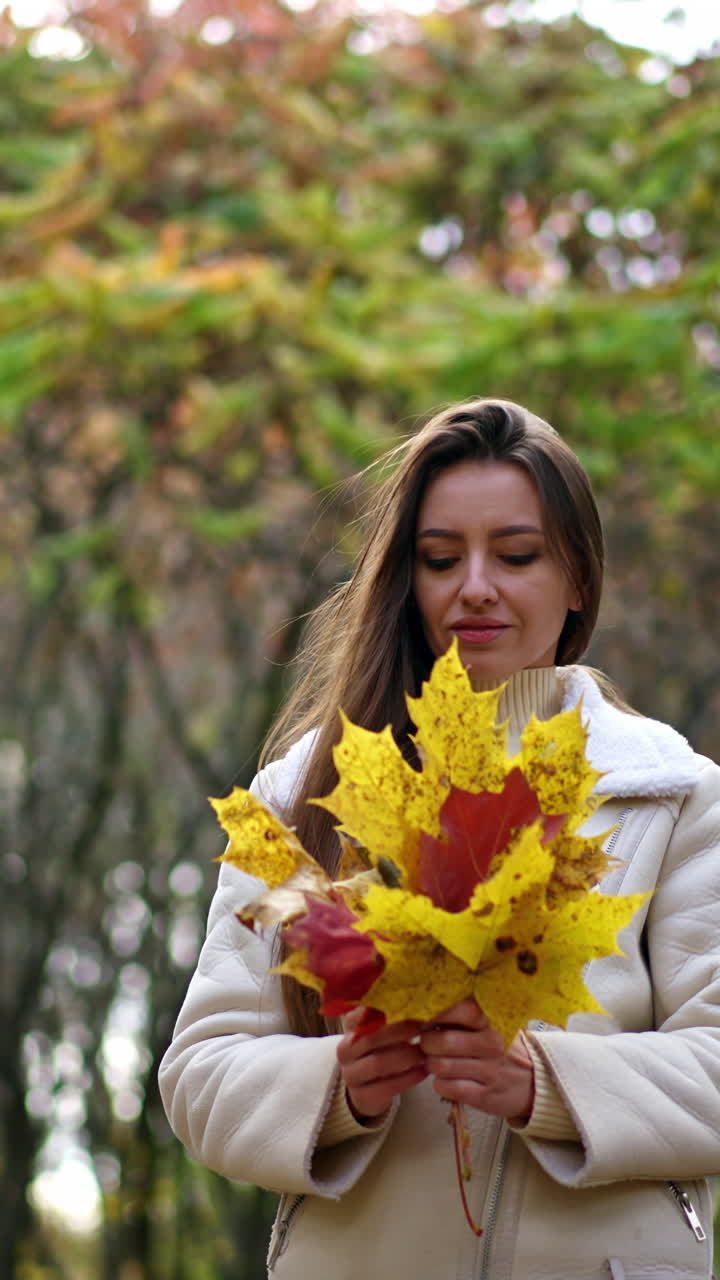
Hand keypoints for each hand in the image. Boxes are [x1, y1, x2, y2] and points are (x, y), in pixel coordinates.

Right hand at [336, 1007, 427, 1122]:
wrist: (368, 1085)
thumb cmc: (382, 1048)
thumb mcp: (381, 1028)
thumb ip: (391, 1013)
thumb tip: (417, 995)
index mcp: (350, 1026)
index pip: (363, 1014)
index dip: (386, 1011)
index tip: (410, 1006)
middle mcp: (344, 1049)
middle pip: (371, 1038)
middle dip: (400, 1033)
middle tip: (423, 1029)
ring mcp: (350, 1074)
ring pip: (378, 1064)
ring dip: (406, 1057)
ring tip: (426, 1053)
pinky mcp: (361, 1096)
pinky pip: (386, 1087)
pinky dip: (408, 1078)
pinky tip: (423, 1071)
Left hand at [420, 1000, 533, 1122]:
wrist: (535, 1082)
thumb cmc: (504, 1049)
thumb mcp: (493, 1025)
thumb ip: (465, 1018)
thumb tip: (428, 1014)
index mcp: (493, 1021)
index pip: (461, 1010)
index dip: (438, 1014)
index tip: (429, 1020)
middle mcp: (492, 1044)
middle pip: (443, 1041)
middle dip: (427, 1043)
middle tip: (429, 1044)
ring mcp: (490, 1071)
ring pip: (441, 1066)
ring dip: (432, 1065)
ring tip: (437, 1062)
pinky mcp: (485, 1096)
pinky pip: (447, 1087)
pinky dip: (440, 1084)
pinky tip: (447, 1080)